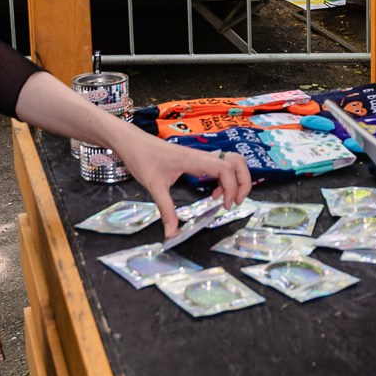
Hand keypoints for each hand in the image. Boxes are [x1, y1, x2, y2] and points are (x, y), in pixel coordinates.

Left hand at [108, 126, 251, 238]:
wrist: (132, 142)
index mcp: (194, 160)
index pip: (225, 168)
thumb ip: (166, 210)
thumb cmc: (142, 159)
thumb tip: (171, 233)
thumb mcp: (154, 186)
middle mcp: (202, 156)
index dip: (231, 188)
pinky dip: (226, 178)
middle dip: (243, 182)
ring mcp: (201, 156)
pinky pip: (221, 164)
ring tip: (226, 198)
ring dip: (237, 179)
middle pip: (237, 162)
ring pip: (232, 161)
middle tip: (234, 202)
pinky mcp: (197, 158)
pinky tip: (213, 192)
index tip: (224, 206)